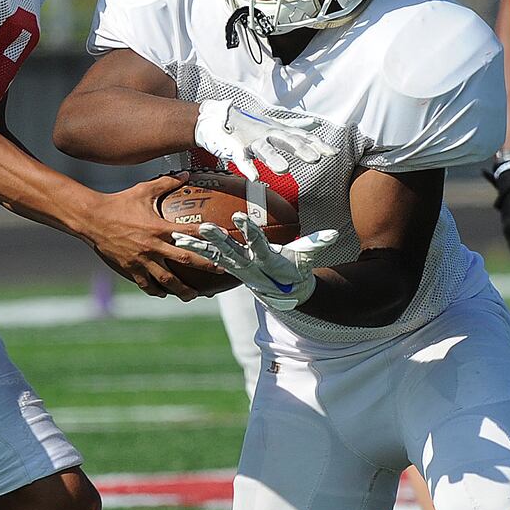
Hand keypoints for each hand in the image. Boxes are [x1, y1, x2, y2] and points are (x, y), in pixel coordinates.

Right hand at [84, 174, 218, 299]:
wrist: (92, 219)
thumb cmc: (119, 202)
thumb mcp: (144, 190)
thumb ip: (167, 183)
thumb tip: (187, 174)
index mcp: (159, 227)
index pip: (189, 232)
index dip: (207, 236)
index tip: (223, 240)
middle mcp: (153, 246)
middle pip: (184, 260)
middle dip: (204, 266)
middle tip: (220, 272)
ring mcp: (141, 260)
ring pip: (166, 280)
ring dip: (182, 289)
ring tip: (192, 295)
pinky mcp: (130, 269)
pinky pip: (146, 284)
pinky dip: (156, 290)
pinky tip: (164, 293)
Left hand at [173, 211, 339, 310]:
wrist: (284, 294)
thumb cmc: (296, 270)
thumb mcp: (307, 258)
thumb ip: (316, 244)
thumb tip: (333, 233)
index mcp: (268, 260)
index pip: (258, 243)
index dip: (250, 231)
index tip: (240, 216)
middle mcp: (249, 265)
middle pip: (230, 250)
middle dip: (216, 239)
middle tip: (203, 225)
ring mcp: (236, 267)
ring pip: (214, 255)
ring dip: (197, 245)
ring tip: (178, 235)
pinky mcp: (228, 267)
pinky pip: (209, 257)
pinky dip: (194, 249)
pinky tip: (177, 240)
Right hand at [194, 98, 335, 179]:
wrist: (217, 119)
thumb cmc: (249, 124)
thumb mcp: (275, 125)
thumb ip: (296, 126)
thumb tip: (314, 123)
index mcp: (279, 131)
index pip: (302, 137)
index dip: (318, 145)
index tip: (334, 153)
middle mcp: (268, 134)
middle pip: (287, 141)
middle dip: (301, 149)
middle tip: (315, 159)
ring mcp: (252, 142)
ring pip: (264, 150)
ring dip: (274, 159)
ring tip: (285, 170)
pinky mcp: (236, 149)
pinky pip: (242, 160)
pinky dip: (248, 168)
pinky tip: (255, 178)